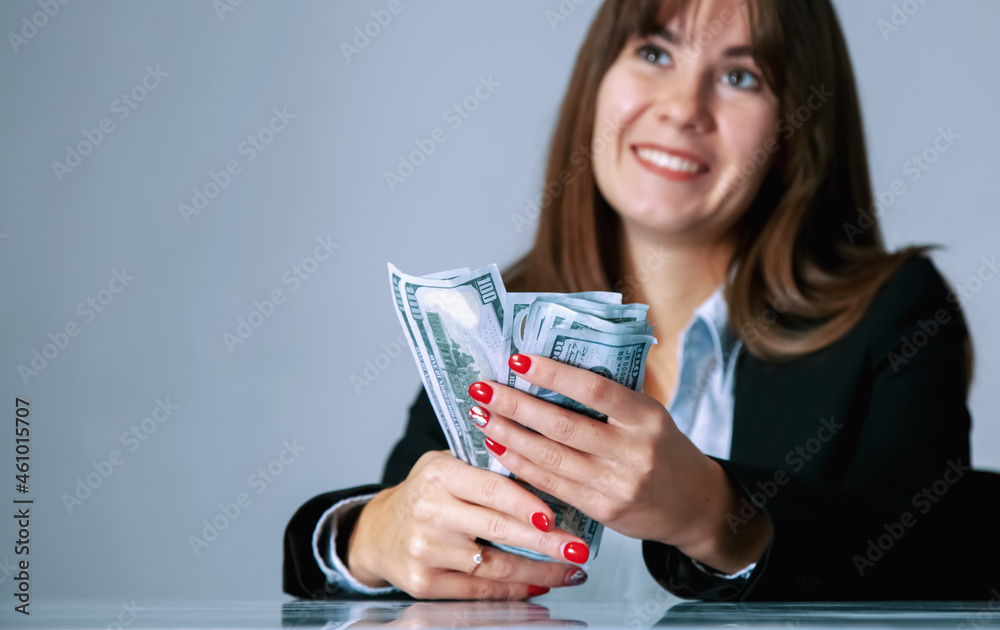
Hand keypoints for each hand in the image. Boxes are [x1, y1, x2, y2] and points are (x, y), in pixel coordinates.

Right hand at [347, 450, 589, 599]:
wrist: (378, 532)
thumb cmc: (425, 493)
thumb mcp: (446, 465)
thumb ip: (486, 467)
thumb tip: (545, 473)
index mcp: (439, 475)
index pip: (491, 488)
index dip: (525, 503)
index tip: (555, 515)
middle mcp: (430, 512)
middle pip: (499, 530)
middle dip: (546, 542)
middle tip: (578, 547)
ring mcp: (426, 551)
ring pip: (495, 566)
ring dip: (539, 571)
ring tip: (570, 569)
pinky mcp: (424, 583)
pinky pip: (480, 590)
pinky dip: (514, 589)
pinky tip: (539, 584)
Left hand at [469, 354, 772, 573]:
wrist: (694, 504)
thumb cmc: (662, 448)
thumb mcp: (649, 415)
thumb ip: (610, 399)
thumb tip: (548, 371)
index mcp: (647, 417)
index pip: (595, 390)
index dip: (554, 375)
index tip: (518, 359)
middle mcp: (633, 451)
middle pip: (563, 426)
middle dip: (516, 405)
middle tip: (483, 388)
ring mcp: (617, 485)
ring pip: (551, 457)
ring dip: (510, 435)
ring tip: (481, 415)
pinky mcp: (603, 511)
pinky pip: (553, 485)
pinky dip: (521, 465)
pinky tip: (500, 448)